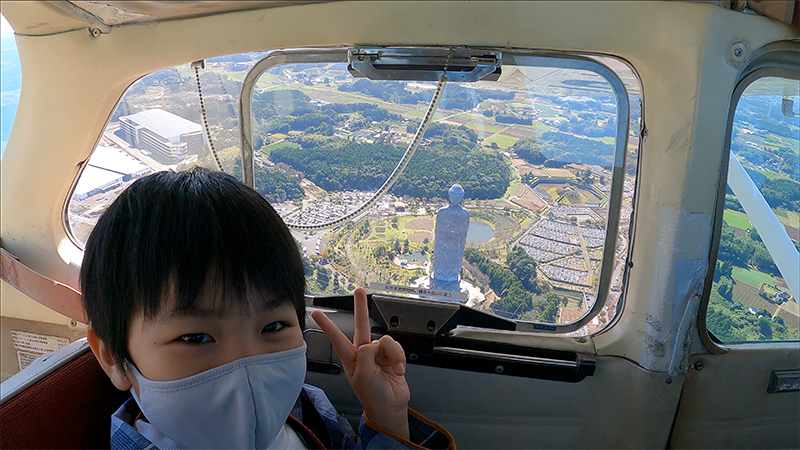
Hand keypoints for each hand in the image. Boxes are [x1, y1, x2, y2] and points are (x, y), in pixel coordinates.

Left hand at [311, 288, 410, 439]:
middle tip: (360, 291)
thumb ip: (365, 354)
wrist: (391, 406)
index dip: (327, 324)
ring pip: (385, 340)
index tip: (317, 312)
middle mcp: (363, 352)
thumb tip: (374, 343)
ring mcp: (378, 353)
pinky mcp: (392, 355)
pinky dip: (399, 358)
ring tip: (392, 370)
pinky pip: (396, 347)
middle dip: (360, 307)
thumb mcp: (363, 375)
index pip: (336, 337)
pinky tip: (397, 370)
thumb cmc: (373, 396)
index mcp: (350, 358)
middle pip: (360, 324)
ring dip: (392, 355)